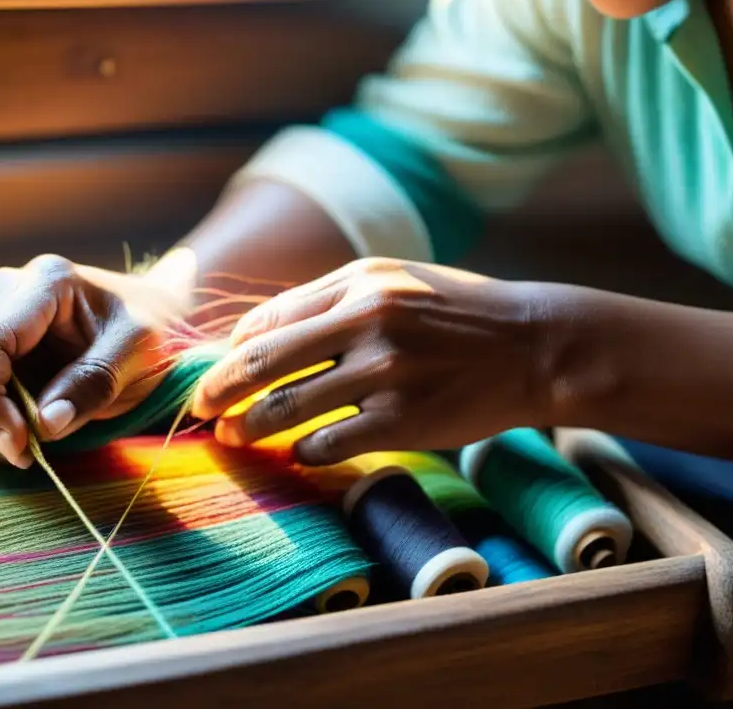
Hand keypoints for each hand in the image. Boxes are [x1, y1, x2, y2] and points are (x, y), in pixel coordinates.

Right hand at [0, 254, 185, 467]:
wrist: (156, 320)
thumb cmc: (154, 331)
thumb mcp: (142, 353)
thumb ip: (95, 382)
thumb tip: (46, 424)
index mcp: (45, 283)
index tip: (20, 444)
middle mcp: (2, 294)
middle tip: (25, 455)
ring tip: (21, 450)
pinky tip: (3, 443)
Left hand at [191, 258, 542, 464]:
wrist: (533, 345)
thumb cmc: (457, 314)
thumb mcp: (394, 283)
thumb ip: (328, 301)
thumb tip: (258, 337)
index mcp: (358, 281)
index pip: (269, 319)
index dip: (232, 350)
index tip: (219, 373)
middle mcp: (367, 320)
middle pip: (262, 361)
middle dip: (218, 390)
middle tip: (198, 410)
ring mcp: (384, 372)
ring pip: (286, 407)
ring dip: (247, 427)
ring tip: (231, 438)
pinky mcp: (403, 420)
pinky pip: (327, 442)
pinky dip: (302, 450)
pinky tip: (300, 451)